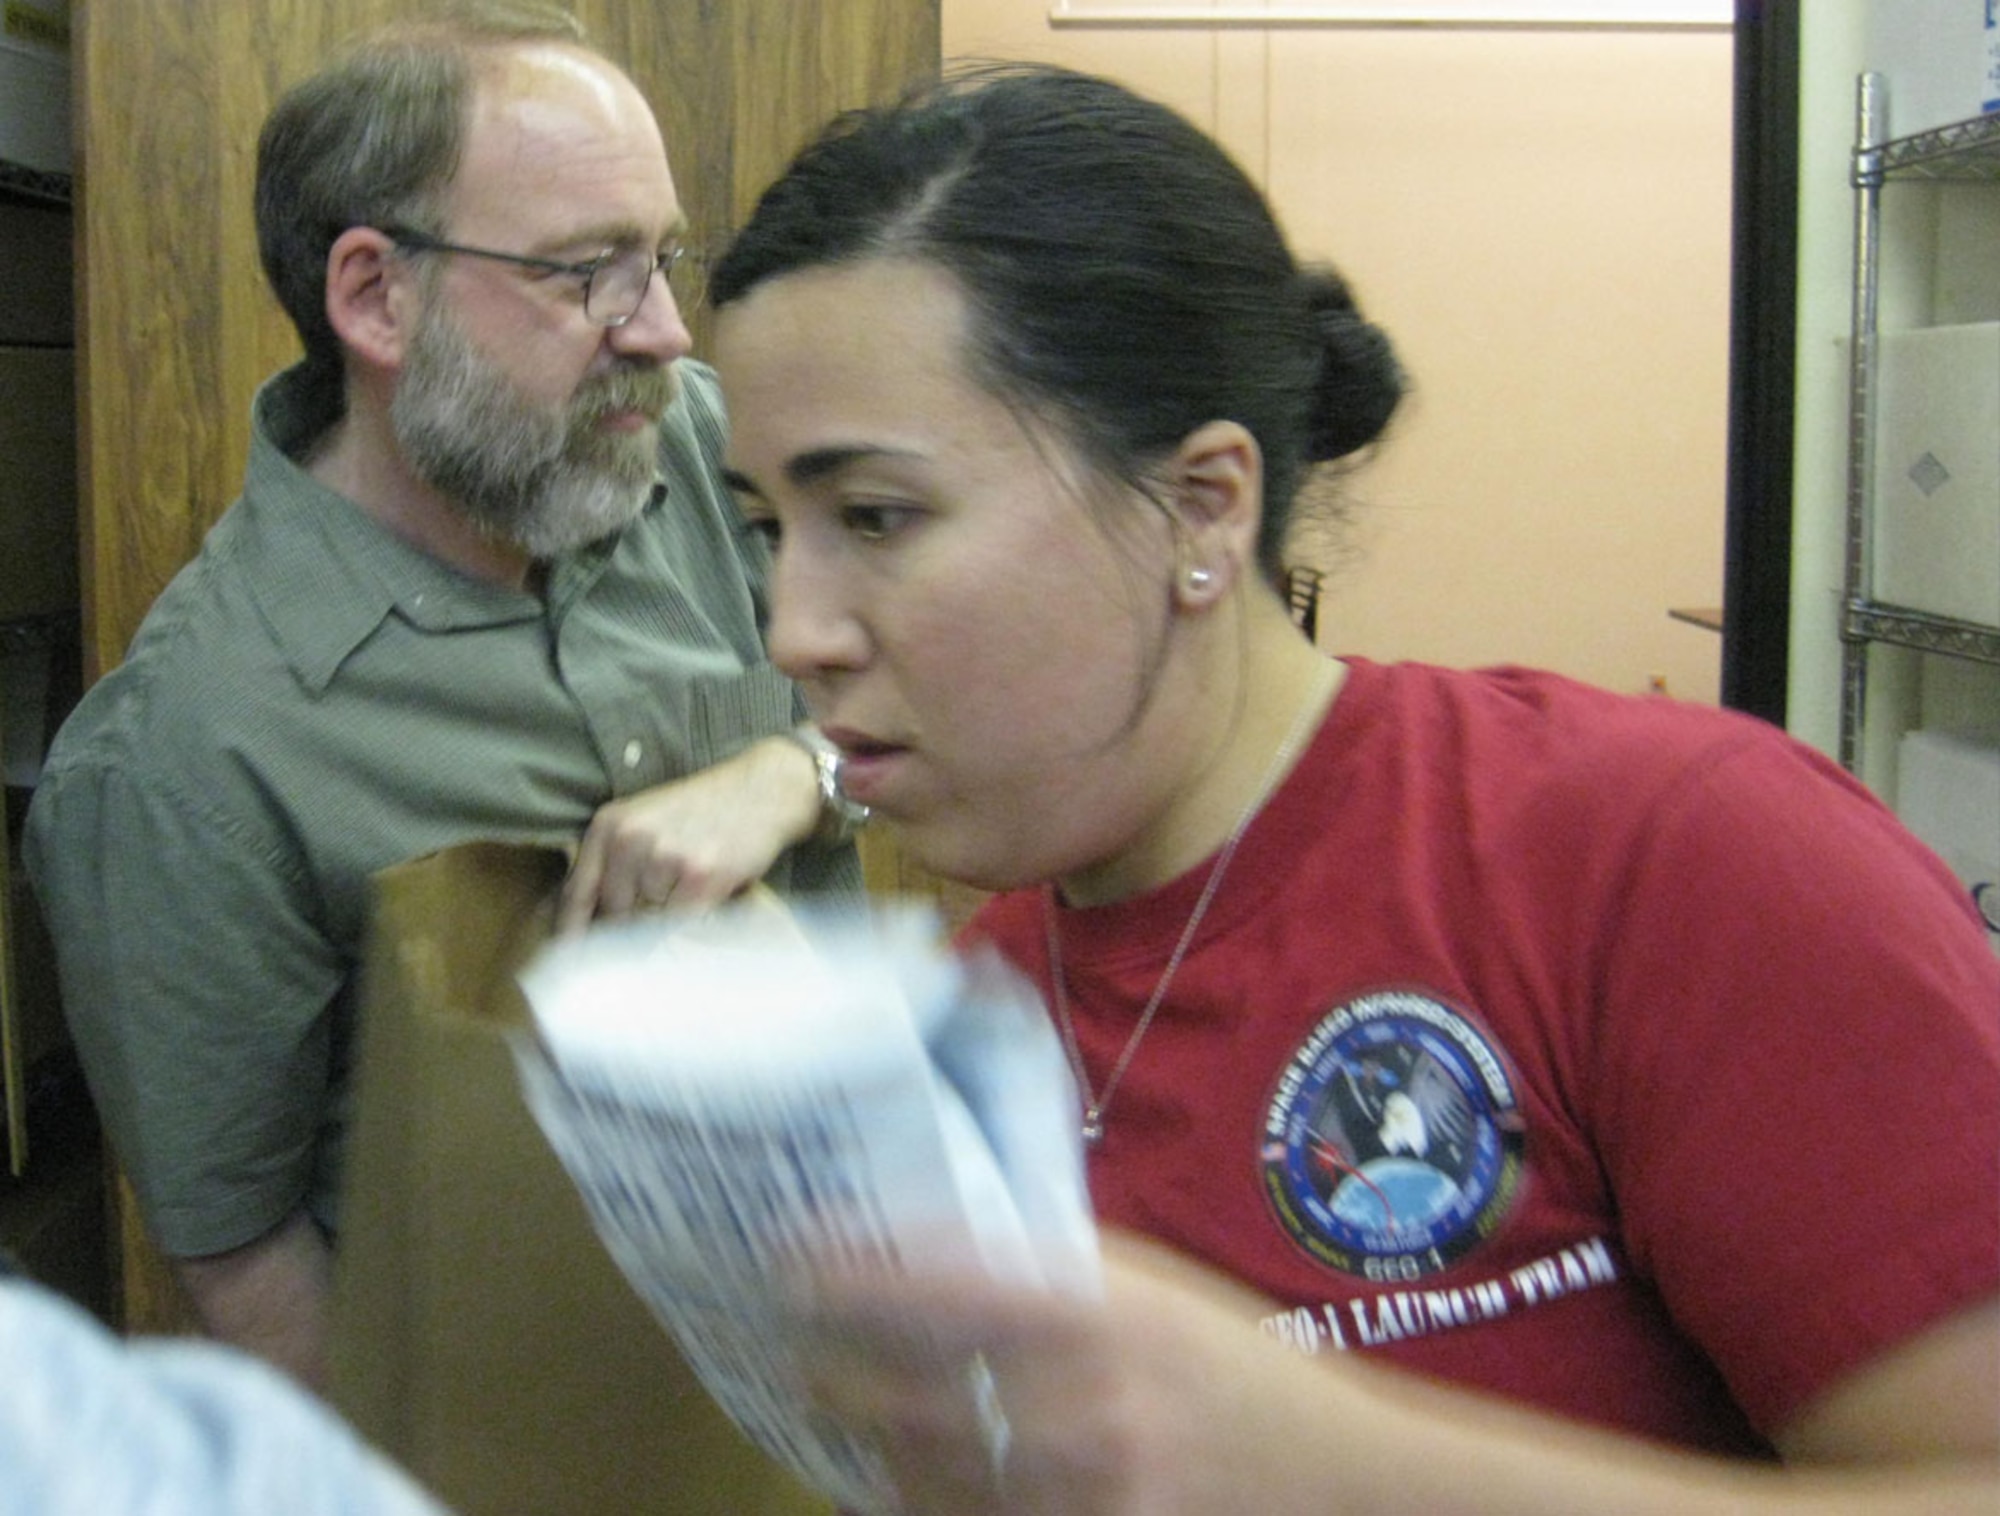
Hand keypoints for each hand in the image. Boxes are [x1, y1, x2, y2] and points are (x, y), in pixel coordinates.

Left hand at [557, 737, 819, 933]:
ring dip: (671, 913)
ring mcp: (663, 857)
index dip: (572, 932)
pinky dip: (694, 916)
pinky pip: (681, 923)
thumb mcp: (644, 820)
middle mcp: (629, 838)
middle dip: (633, 923)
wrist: (761, 789)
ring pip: (650, 920)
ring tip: (694, 878)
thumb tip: (581, 922)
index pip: (576, 893)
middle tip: (664, 905)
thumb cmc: (703, 811)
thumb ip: (612, 863)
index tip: (570, 961)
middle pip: (613, 914)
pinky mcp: (699, 876)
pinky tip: (709, 886)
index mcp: (609, 824)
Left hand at [796, 1234, 1278, 1514]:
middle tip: (797, 1358)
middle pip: (918, 1397)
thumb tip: (942, 1240)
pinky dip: (930, 1507)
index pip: (946, 1287)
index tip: (792, 1261)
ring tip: (851, 1422)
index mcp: (1104, 1312)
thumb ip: (1058, 1270)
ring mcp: (1096, 1487)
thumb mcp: (1157, 1291)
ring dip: (879, 1450)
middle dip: (839, 1377)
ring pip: (937, 1480)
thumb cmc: (1237, 1363)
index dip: (857, 1279)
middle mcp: (1092, 1400)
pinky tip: (903, 1485)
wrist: (1338, 1471)